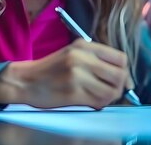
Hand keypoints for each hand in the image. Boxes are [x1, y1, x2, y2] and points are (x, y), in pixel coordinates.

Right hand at [0, 39, 131, 109]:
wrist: (25, 81)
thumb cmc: (51, 69)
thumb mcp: (73, 54)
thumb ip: (96, 60)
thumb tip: (124, 77)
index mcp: (84, 46)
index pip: (120, 58)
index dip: (125, 72)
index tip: (122, 80)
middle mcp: (82, 57)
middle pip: (120, 74)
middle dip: (120, 86)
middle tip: (112, 92)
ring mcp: (77, 74)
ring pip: (111, 90)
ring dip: (110, 97)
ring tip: (99, 97)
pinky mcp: (73, 92)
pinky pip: (98, 101)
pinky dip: (99, 104)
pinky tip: (91, 101)